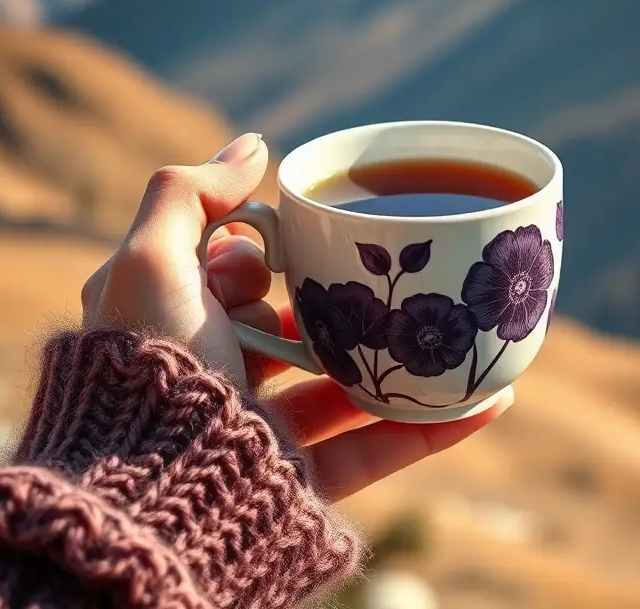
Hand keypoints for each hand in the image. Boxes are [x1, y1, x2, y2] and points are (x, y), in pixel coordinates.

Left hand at [80, 134, 512, 500]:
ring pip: (346, 391)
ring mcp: (262, 435)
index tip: (267, 263)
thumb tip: (253, 144)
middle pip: (295, 332)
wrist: (156, 496)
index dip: (252, 263)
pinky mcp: (301, 482)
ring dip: (405, 366)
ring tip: (461, 332)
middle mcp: (214, 383)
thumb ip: (190, 196)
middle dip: (341, 306)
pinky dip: (432, 426)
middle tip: (375, 284)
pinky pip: (376, 450)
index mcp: (172, 330)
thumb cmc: (149, 367)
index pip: (227, 281)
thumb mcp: (151, 262)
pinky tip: (489, 398)